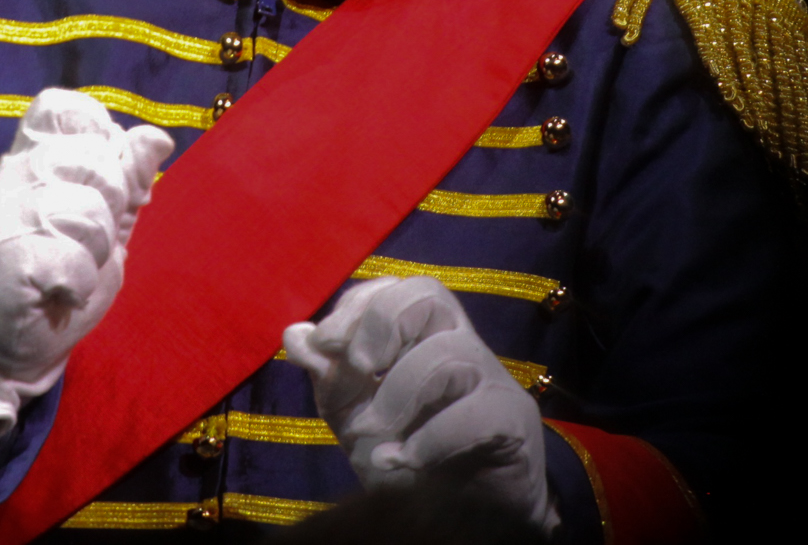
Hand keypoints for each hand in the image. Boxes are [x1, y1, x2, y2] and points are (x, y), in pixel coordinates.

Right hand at [0, 89, 172, 446]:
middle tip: (81, 241)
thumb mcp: (105, 223)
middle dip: (109, 207)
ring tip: (69, 267)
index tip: (94, 183)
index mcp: (33, 158)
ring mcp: (5, 212)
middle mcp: (14, 175)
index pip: (62, 109)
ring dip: (95, 250)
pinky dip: (80, 282)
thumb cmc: (58, 276)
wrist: (7, 346)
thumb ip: (128, 179)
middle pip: (95, 158)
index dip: (96, 135)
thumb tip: (156, 136)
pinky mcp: (8, 255)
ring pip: (88, 209)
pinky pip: (75, 257)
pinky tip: (62, 290)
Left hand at [282, 277, 556, 532]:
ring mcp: (492, 382)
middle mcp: (462, 347)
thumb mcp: (357, 413)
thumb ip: (330, 376)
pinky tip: (401, 460)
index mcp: (427, 337)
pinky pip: (478, 412)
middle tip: (357, 370)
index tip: (323, 342)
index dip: (358, 306)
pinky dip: (430, 438)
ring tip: (372, 432)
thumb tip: (295, 334)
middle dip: (382, 326)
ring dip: (397, 394)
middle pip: (431, 295)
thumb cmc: (411, 453)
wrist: (466, 517)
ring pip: (451, 353)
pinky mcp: (512, 424)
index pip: (399, 289)